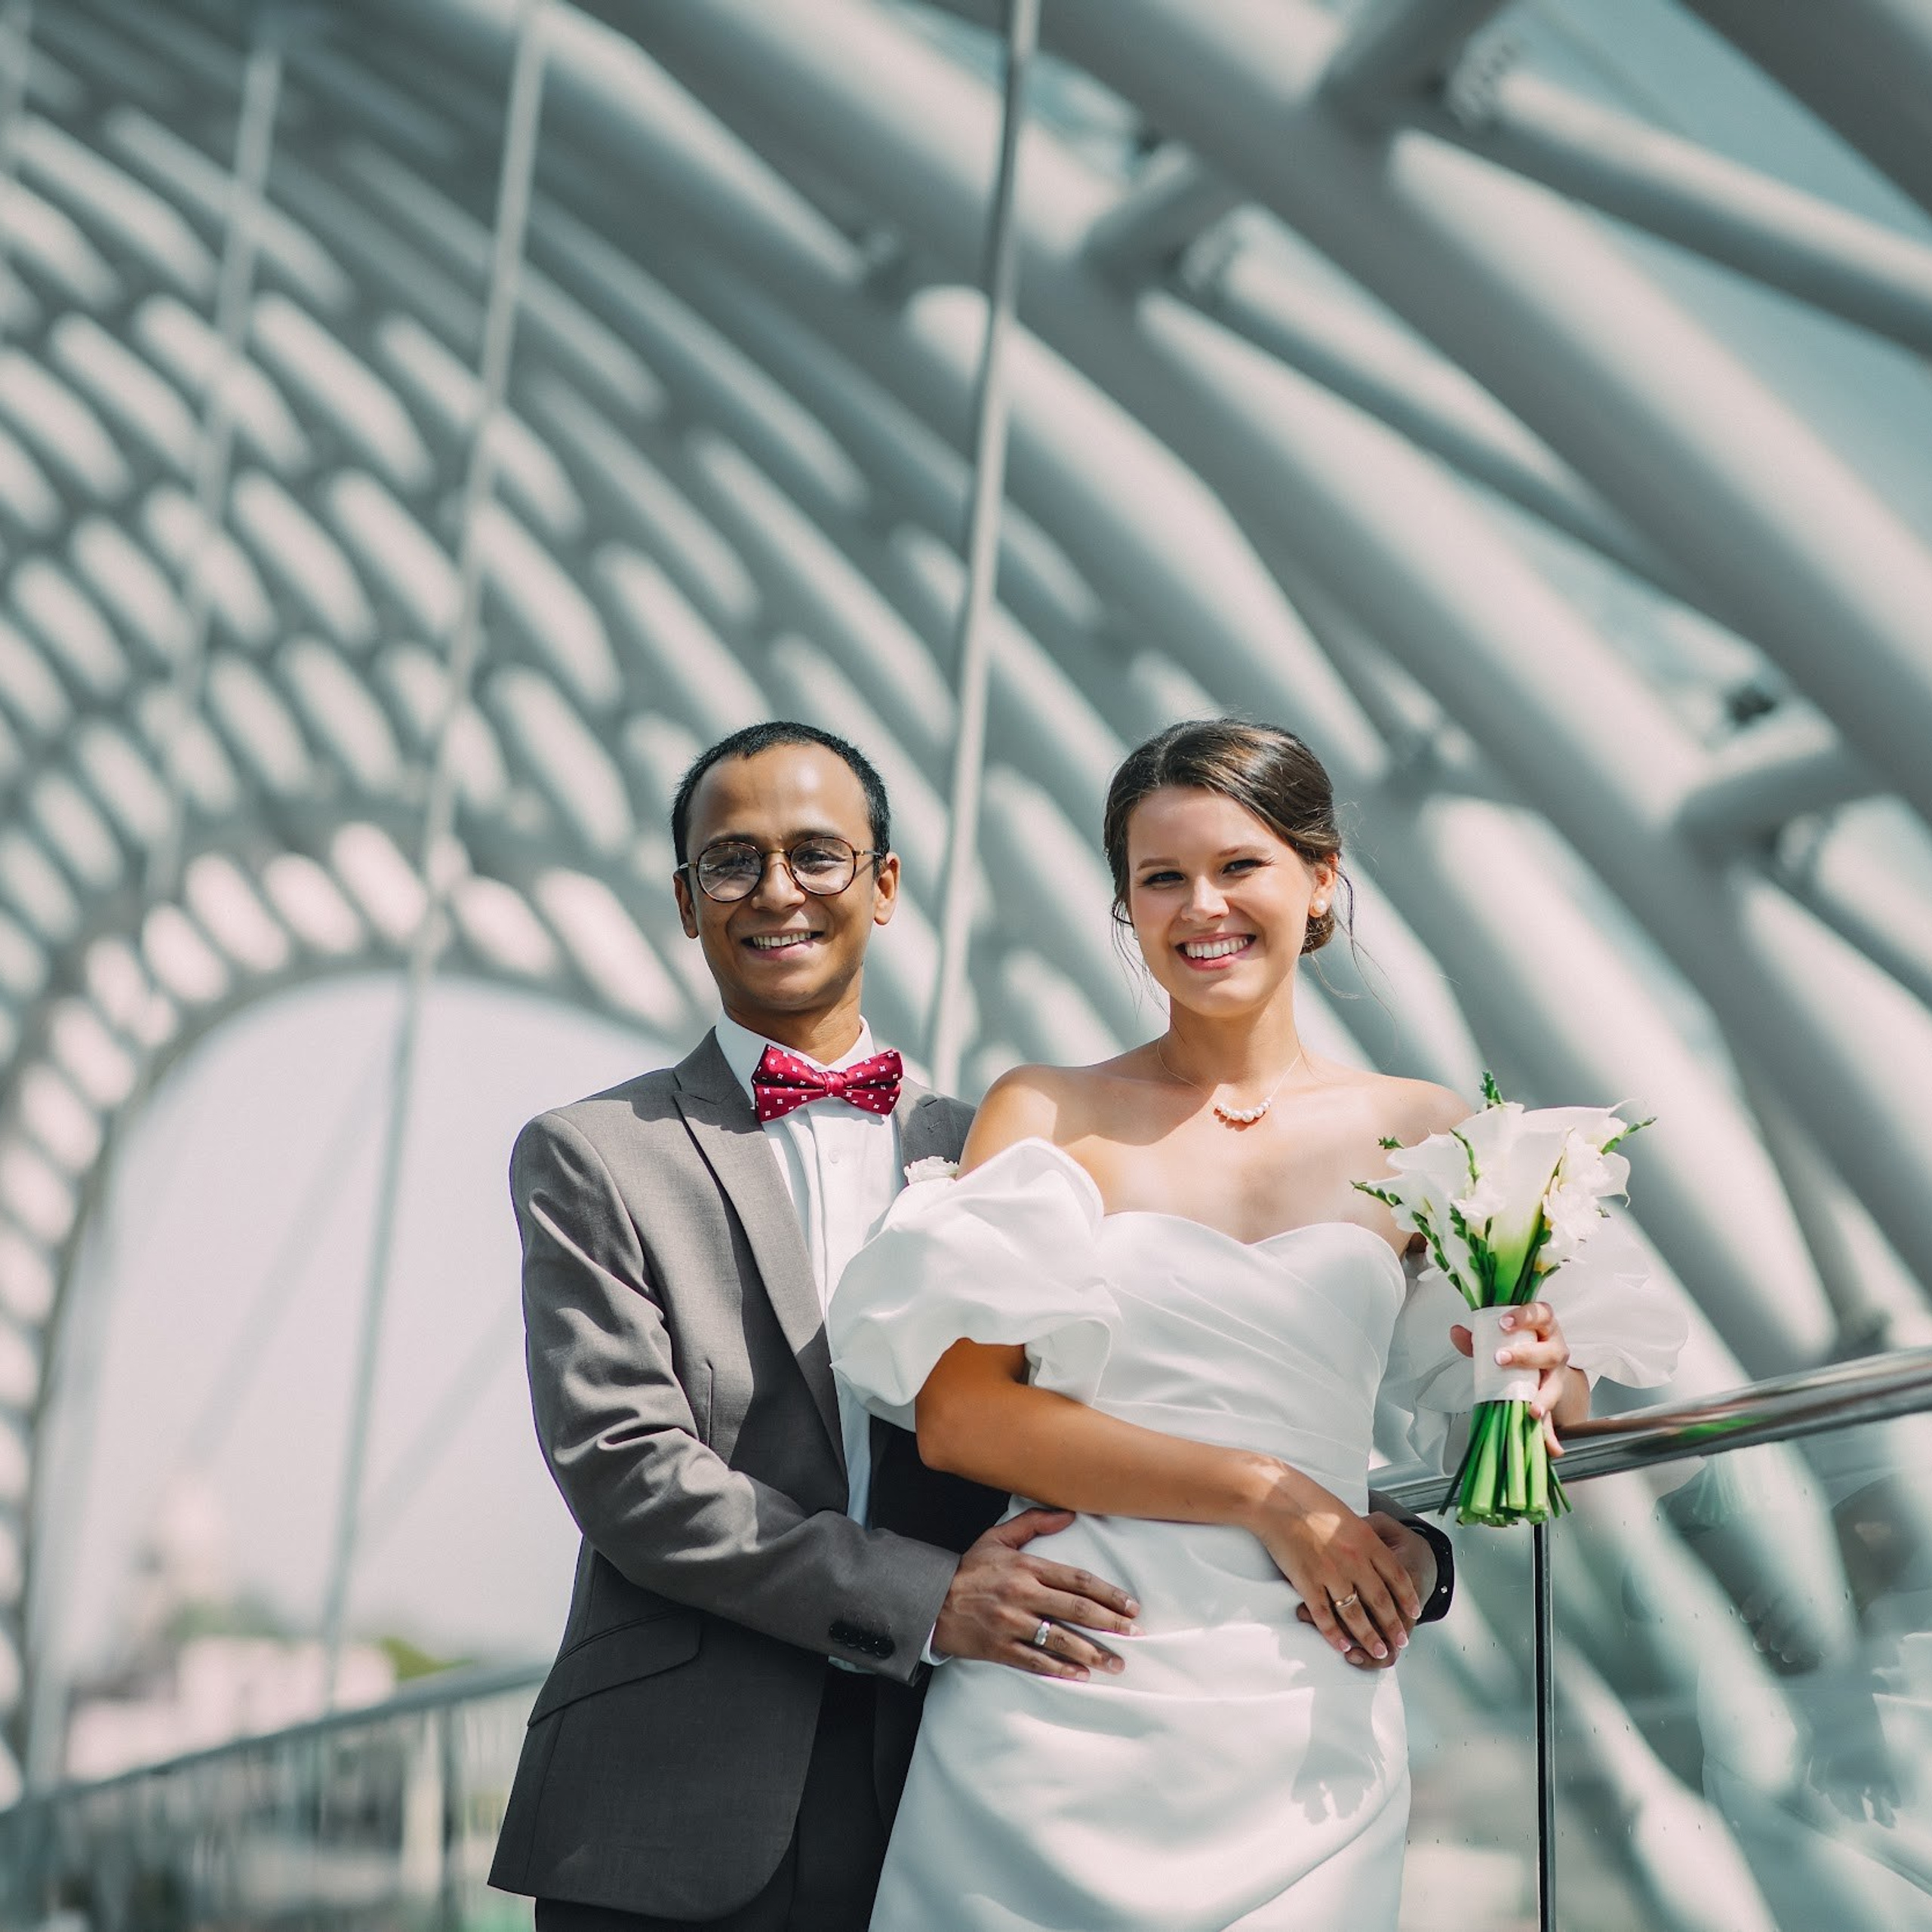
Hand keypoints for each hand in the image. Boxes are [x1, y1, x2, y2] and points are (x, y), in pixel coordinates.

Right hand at [934, 1507, 1139, 1681]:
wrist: (930, 1601)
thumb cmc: (969, 1569)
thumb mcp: (997, 1538)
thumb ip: (1034, 1523)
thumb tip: (1069, 1513)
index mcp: (1026, 1566)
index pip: (1077, 1579)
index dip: (1108, 1593)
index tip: (1131, 1604)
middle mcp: (1023, 1594)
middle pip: (1076, 1609)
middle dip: (1111, 1623)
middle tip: (1135, 1633)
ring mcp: (1012, 1623)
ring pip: (1061, 1640)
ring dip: (1093, 1653)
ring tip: (1117, 1663)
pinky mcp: (1000, 1648)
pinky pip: (1037, 1661)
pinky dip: (1061, 1670)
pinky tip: (1082, 1675)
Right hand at [1244, 1468, 1421, 1662]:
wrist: (1276, 1500)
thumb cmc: (1307, 1501)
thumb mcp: (1347, 1515)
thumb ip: (1363, 1536)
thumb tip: (1373, 1551)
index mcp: (1367, 1540)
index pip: (1397, 1575)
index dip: (1408, 1597)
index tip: (1414, 1612)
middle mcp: (1354, 1560)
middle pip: (1381, 1600)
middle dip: (1393, 1625)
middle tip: (1401, 1640)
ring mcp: (1330, 1573)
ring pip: (1355, 1614)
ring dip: (1369, 1637)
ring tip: (1378, 1650)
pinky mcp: (1308, 1583)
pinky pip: (1324, 1615)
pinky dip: (1334, 1634)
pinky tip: (1342, 1646)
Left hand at [1450, 1300, 1584, 1457]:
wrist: (1539, 1362)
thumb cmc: (1518, 1343)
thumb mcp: (1498, 1338)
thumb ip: (1477, 1337)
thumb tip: (1456, 1332)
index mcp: (1543, 1326)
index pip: (1541, 1313)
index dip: (1524, 1316)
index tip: (1503, 1323)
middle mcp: (1555, 1348)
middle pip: (1550, 1351)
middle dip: (1527, 1356)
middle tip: (1501, 1359)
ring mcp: (1557, 1375)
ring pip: (1554, 1385)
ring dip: (1543, 1399)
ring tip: (1532, 1411)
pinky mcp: (1552, 1399)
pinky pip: (1554, 1417)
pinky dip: (1551, 1434)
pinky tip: (1551, 1448)